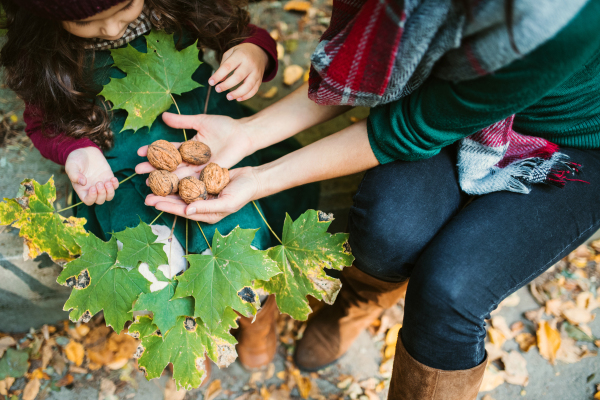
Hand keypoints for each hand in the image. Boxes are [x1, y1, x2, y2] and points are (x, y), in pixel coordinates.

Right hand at [65, 147, 118, 205]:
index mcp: (82, 189)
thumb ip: (74, 175)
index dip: (92, 197)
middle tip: (99, 182)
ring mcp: (101, 185)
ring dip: (110, 192)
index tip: (93, 187)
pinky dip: (116, 185)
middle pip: (100, 200)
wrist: (85, 150)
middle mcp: (92, 189)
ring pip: (109, 196)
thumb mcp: (71, 166)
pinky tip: (113, 178)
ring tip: (108, 182)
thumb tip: (83, 183)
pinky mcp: (108, 178)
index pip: (88, 201)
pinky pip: (115, 187)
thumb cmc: (75, 159)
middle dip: (102, 194)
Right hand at [135, 112, 253, 176]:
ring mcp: (200, 168)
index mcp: (188, 147)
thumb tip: (163, 116)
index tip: (139, 152)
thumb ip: (182, 121)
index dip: (154, 151)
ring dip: (164, 178)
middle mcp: (192, 159)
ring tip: (148, 182)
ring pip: (179, 174)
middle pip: (170, 165)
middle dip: (153, 168)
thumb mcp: (200, 121)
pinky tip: (170, 187)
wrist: (242, 134)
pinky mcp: (209, 173)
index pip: (167, 149)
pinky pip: (194, 180)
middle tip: (137, 170)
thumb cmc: (224, 126)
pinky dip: (183, 184)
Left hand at [144, 167, 259, 223]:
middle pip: (178, 202)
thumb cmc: (243, 194)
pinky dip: (177, 177)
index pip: (183, 211)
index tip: (154, 202)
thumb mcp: (227, 203)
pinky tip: (166, 172)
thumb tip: (187, 210)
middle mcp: (202, 205)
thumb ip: (207, 207)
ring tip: (152, 184)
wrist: (253, 179)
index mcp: (206, 214)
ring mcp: (202, 193)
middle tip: (146, 196)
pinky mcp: (203, 181)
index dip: (168, 207)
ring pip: (180, 191)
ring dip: (167, 188)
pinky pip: (187, 180)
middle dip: (163, 199)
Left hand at [209, 43, 268, 101]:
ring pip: (248, 86)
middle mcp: (250, 64)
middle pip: (238, 77)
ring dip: (237, 93)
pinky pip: (254, 90)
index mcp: (240, 55)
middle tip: (217, 89)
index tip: (211, 82)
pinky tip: (238, 99)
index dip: (218, 75)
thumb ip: (224, 65)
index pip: (227, 67)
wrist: (260, 52)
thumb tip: (221, 80)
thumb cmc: (241, 53)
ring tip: (228, 97)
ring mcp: (256, 72)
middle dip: (226, 85)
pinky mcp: (260, 80)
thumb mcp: (231, 53)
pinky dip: (246, 96)